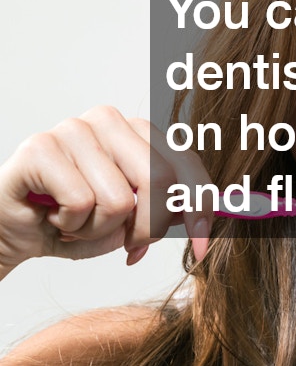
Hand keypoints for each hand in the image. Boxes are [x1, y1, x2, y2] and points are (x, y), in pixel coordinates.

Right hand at [0, 106, 214, 279]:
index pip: (186, 162)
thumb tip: (206, 223)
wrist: (16, 232)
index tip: (203, 245)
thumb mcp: (134, 220)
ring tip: (78, 222)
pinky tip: (54, 216)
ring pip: (119, 199)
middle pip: (159, 180)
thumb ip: (168, 212)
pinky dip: (71, 224)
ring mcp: (74, 128)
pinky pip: (81, 202)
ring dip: (100, 230)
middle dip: (148, 228)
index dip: (201, 206)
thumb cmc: (77, 221)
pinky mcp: (41, 147)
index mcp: (139, 131)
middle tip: (127, 243)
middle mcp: (109, 120)